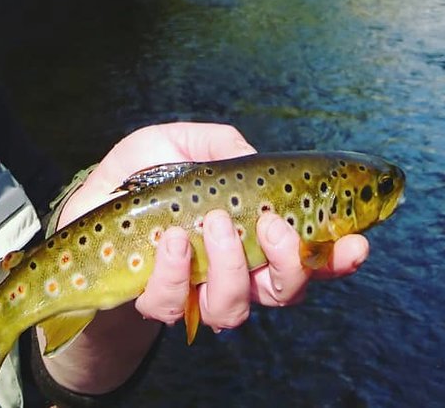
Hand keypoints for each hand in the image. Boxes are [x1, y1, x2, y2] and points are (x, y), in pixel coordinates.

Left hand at [56, 122, 369, 334]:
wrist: (86, 208)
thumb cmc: (138, 175)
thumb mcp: (178, 140)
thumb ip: (220, 143)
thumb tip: (252, 158)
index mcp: (251, 233)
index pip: (309, 255)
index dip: (339, 257)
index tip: (358, 243)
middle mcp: (234, 270)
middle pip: (286, 291)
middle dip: (291, 264)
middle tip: (274, 226)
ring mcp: (196, 291)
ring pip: (236, 304)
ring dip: (232, 264)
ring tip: (213, 222)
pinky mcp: (157, 302)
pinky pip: (175, 301)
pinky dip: (174, 269)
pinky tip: (169, 240)